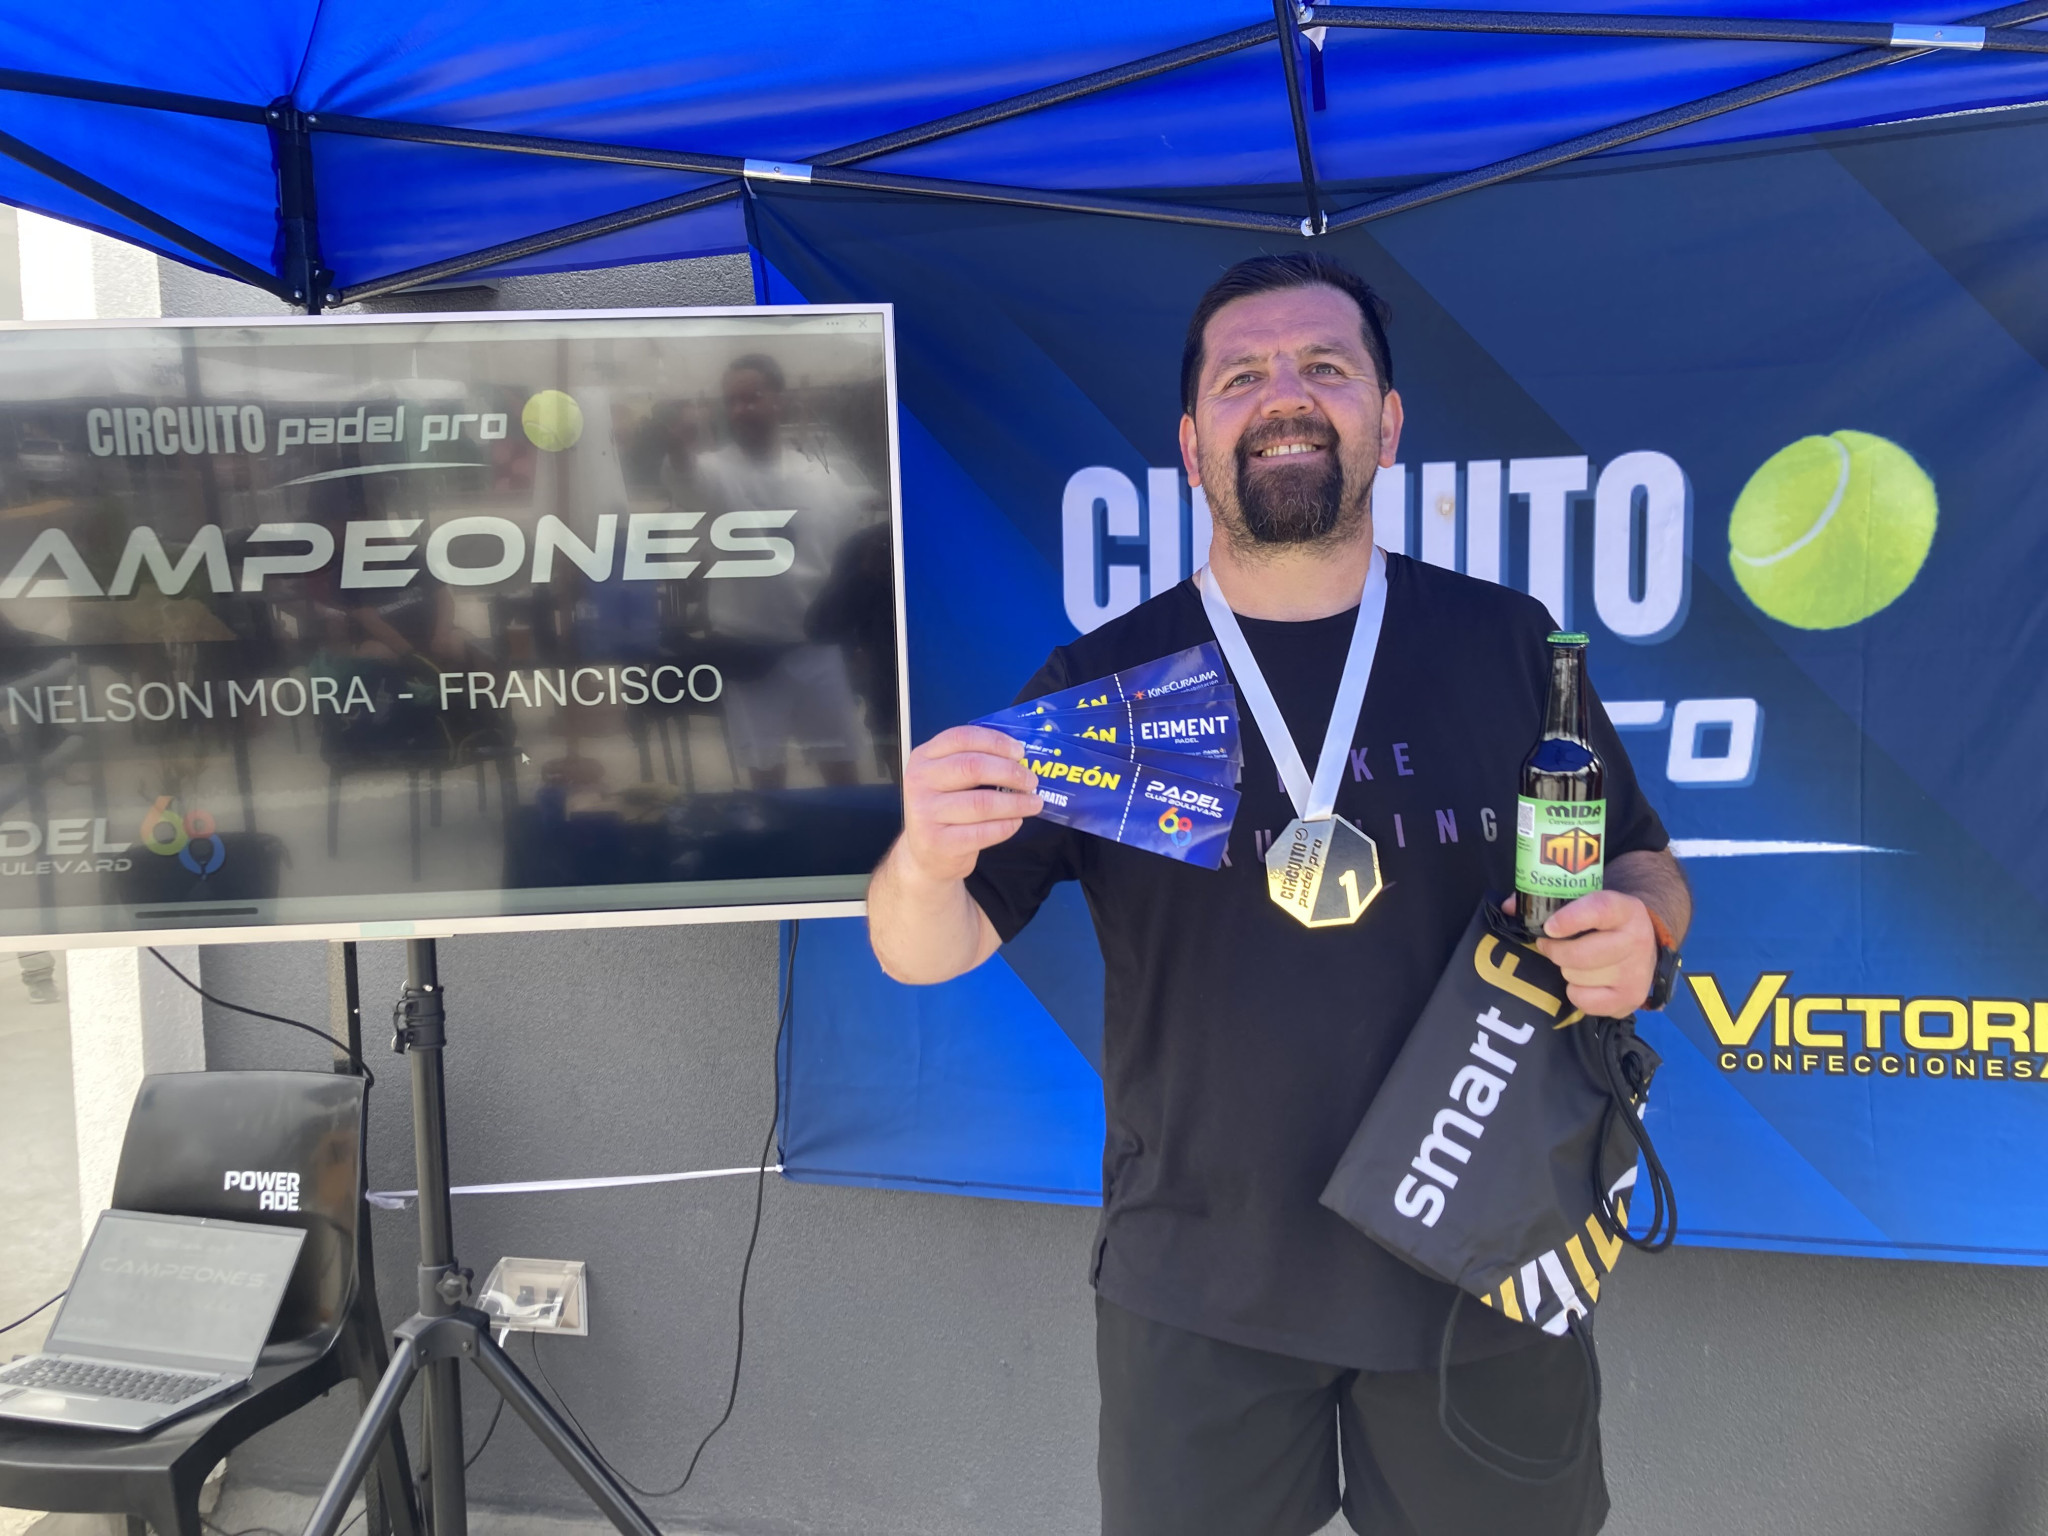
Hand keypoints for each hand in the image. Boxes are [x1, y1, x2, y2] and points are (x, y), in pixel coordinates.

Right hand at [896, 725, 1043, 883]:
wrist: (925, 855)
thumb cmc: (944, 811)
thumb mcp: (947, 779)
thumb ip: (972, 762)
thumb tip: (1018, 756)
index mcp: (923, 758)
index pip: (961, 738)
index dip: (995, 742)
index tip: (1019, 751)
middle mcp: (920, 782)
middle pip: (973, 767)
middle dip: (1010, 772)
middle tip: (1031, 780)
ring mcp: (926, 813)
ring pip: (982, 803)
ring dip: (1016, 802)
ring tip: (1034, 803)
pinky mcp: (939, 842)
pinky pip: (982, 832)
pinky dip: (1006, 826)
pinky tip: (1016, 822)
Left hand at [1508, 889, 1658, 1016]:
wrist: (1643, 946)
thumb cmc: (1604, 923)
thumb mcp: (1587, 903)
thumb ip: (1549, 901)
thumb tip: (1508, 907)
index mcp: (1625, 909)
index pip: (1600, 910)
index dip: (1571, 918)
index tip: (1549, 927)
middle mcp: (1637, 940)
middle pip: (1582, 954)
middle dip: (1556, 951)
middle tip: (1548, 945)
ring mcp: (1636, 973)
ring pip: (1578, 977)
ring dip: (1567, 970)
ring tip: (1574, 963)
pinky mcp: (1630, 999)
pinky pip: (1584, 1001)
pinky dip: (1576, 993)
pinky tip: (1584, 982)